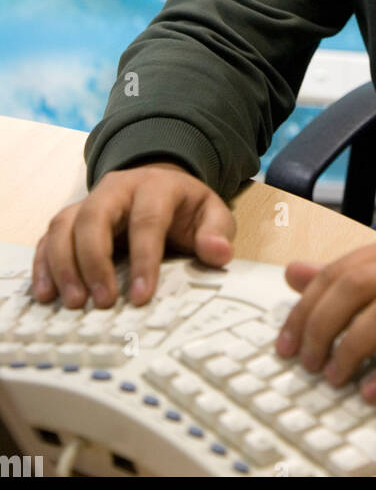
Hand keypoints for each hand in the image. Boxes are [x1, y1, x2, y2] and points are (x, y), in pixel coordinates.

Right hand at [31, 162, 235, 308]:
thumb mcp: (211, 213)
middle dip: (95, 261)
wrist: (161, 188)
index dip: (144, 258)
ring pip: (64, 225)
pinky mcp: (70, 219)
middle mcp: (116, 189)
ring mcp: (89, 202)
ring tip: (73, 303)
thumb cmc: (185, 208)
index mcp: (155, 186)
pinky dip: (44, 265)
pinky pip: (48, 237)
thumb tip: (218, 252)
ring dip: (64, 265)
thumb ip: (218, 231)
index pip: (147, 219)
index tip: (142, 296)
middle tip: (102, 301)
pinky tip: (47, 293)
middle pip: (95, 217)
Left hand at [275, 231, 375, 404]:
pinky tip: (375, 391)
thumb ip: (354, 273)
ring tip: (334, 377)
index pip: (343, 269)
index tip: (285, 342)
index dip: (307, 306)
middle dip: (321, 325)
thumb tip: (294, 274)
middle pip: (360, 286)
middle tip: (304, 361)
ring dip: (353, 347)